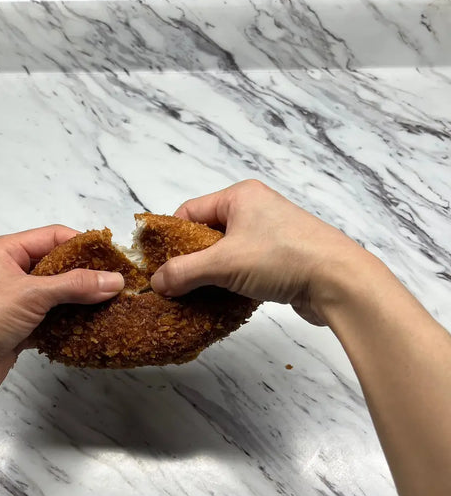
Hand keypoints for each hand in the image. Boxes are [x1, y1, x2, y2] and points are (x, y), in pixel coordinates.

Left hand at [0, 225, 123, 400]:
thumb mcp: (32, 294)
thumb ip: (76, 285)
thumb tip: (117, 280)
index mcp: (7, 250)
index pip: (54, 237)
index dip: (85, 245)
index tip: (115, 257)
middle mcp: (11, 271)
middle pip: (58, 266)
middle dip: (87, 275)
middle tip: (119, 284)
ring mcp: (16, 301)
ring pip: (57, 295)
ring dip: (81, 301)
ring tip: (113, 305)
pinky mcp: (20, 327)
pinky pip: (52, 319)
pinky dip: (70, 323)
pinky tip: (93, 327)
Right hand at [150, 180, 368, 324]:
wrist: (339, 282)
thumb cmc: (281, 258)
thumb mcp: (223, 264)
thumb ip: (183, 271)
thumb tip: (156, 282)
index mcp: (239, 197)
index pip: (189, 212)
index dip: (170, 238)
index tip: (158, 264)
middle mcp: (255, 209)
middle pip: (206, 233)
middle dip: (190, 259)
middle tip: (175, 284)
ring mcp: (271, 233)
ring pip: (226, 252)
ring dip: (210, 273)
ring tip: (196, 295)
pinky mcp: (283, 256)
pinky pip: (245, 265)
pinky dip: (231, 281)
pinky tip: (223, 299)